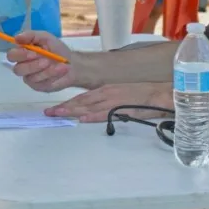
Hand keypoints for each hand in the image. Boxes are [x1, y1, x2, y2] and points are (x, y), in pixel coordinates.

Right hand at [6, 31, 78, 91]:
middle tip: (46, 61)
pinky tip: (61, 70)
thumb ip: (31, 35)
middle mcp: (23, 66)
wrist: (72, 64)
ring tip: (60, 64)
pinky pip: (41, 83)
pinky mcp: (38, 87)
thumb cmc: (57, 50)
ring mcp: (30, 78)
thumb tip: (16, 37)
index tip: (33, 52)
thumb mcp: (46, 38)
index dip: (20, 55)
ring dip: (46, 70)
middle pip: (17, 69)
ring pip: (31, 77)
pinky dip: (52, 75)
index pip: (11, 55)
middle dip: (32, 65)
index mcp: (22, 53)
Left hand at [44, 82, 172, 122]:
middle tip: (49, 113)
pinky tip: (82, 119)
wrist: (159, 94)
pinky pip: (105, 114)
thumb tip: (91, 110)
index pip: (82, 98)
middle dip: (64, 108)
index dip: (67, 104)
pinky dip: (93, 117)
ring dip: (72, 111)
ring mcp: (113, 101)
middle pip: (81, 102)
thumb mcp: (120, 93)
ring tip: (57, 115)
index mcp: (105, 89)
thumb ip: (106, 101)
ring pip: (88, 107)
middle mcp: (106, 93)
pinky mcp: (122, 109)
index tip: (55, 108)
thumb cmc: (141, 94)